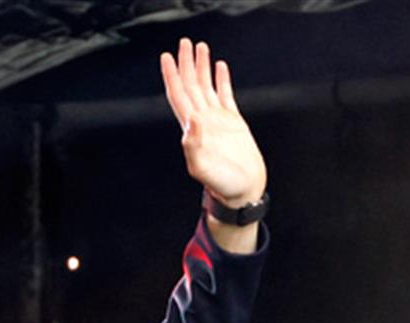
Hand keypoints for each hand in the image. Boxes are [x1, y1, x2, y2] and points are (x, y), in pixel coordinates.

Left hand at [160, 38, 266, 208]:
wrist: (242, 191)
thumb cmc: (223, 185)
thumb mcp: (204, 169)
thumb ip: (194, 147)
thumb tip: (190, 122)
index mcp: (193, 130)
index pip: (179, 96)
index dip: (172, 76)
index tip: (166, 58)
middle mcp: (202, 122)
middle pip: (191, 86)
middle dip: (186, 65)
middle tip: (183, 43)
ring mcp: (218, 121)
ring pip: (206, 87)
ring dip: (202, 68)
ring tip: (200, 48)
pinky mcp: (234, 122)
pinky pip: (226, 95)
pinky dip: (221, 80)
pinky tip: (219, 67)